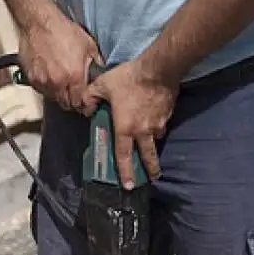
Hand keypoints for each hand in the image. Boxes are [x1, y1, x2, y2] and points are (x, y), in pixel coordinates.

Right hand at [19, 11, 102, 111]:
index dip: (85, 106)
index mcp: (74, 76)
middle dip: (74, 103)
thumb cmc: (63, 31)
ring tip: (64, 85)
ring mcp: (43, 82)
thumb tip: (101, 76)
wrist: (39, 22)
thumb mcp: (88, 45)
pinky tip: (52, 78)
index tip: (88, 106)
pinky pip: (43, 91)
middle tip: (77, 96)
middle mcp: (58, 83)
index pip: (80, 103)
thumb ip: (96, 64)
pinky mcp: (32, 79)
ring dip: (61, 96)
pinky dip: (49, 89)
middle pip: (67, 105)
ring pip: (55, 99)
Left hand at [81, 58, 178, 187]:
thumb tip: (85, 109)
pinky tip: (157, 119)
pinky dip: (159, 125)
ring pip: (156, 139)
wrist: (158, 68)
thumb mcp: (103, 84)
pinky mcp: (168, 115)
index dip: (125, 172)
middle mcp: (142, 132)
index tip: (129, 185)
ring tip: (153, 145)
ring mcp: (157, 124)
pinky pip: (163, 125)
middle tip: (153, 177)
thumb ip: (90, 97)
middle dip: (151, 168)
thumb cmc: (129, 78)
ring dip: (154, 144)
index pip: (124, 156)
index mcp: (125, 129)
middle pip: (147, 156)